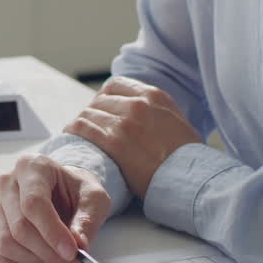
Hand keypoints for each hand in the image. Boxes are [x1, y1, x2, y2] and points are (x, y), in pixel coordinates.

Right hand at [0, 154, 111, 262]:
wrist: (63, 191)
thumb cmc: (76, 191)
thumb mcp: (94, 198)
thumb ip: (87, 220)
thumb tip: (79, 245)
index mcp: (31, 167)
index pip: (33, 203)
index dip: (52, 231)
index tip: (72, 252)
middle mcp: (7, 184)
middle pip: (19, 227)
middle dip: (49, 253)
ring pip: (6, 243)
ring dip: (36, 262)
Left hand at [63, 76, 202, 198]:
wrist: (191, 178)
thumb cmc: (186, 157)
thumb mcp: (177, 122)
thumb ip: (157, 112)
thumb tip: (145, 115)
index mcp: (155, 96)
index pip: (116, 85)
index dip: (104, 96)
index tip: (100, 107)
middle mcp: (139, 104)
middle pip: (100, 99)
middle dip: (92, 110)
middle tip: (87, 123)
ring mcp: (126, 122)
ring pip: (90, 112)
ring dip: (81, 120)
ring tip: (76, 129)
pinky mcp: (115, 142)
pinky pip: (84, 128)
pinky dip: (74, 129)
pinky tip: (70, 134)